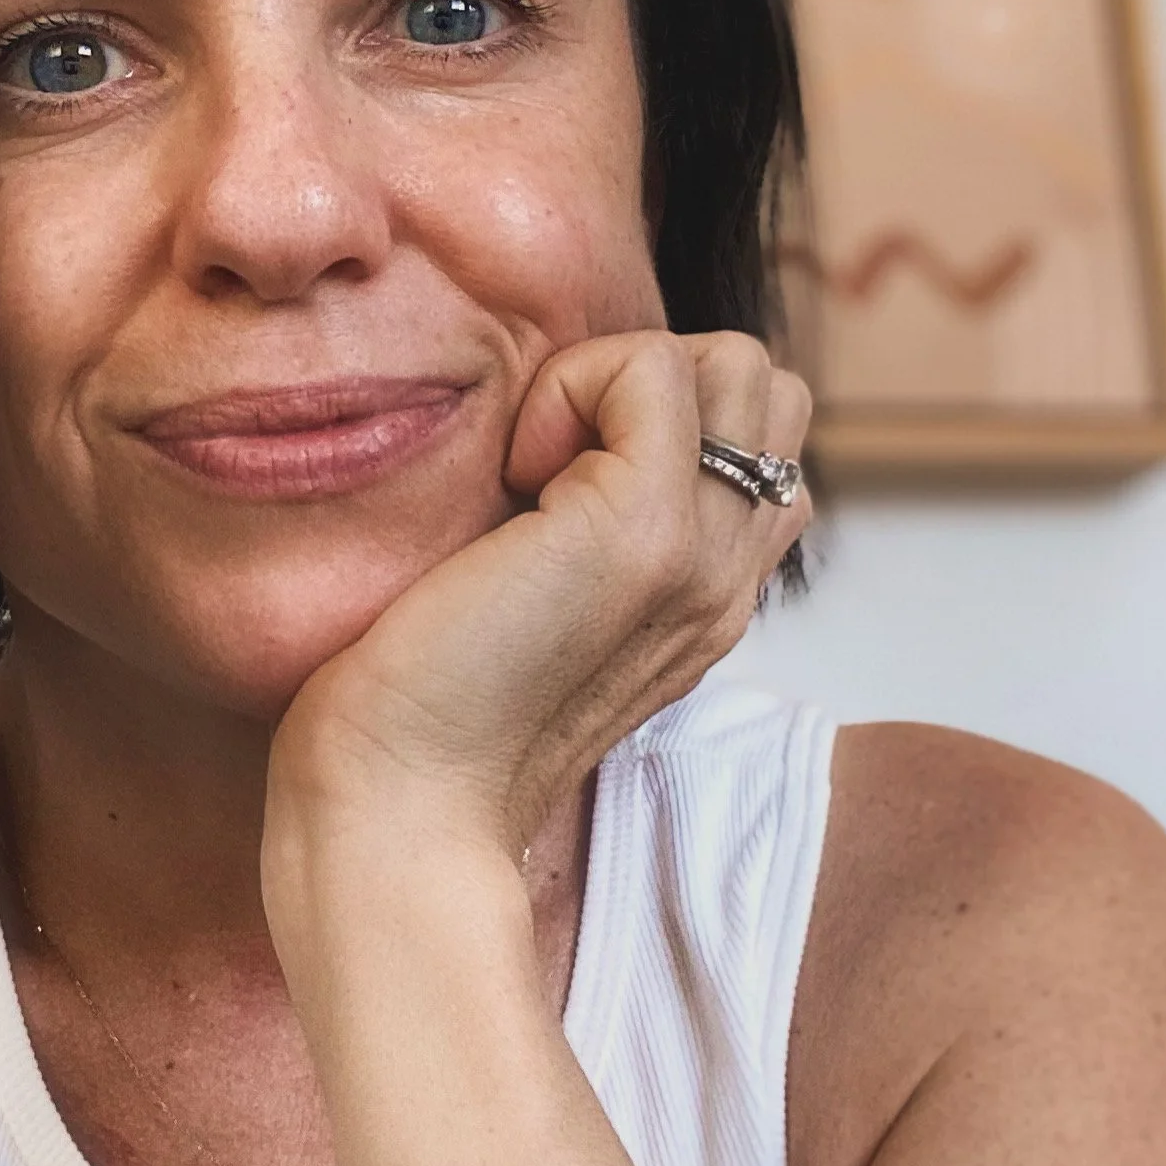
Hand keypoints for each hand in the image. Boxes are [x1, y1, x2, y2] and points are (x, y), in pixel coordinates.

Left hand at [267, 330, 811, 910]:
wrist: (399, 803)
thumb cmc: (423, 702)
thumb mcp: (537, 596)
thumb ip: (584, 525)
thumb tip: (557, 433)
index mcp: (709, 593)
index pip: (761, 440)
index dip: (657, 416)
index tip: (553, 487)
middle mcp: (728, 576)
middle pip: (766, 386)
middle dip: (654, 380)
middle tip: (552, 464)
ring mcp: (700, 555)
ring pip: (736, 363)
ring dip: (619, 380)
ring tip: (540, 468)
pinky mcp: (644, 533)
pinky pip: (649, 368)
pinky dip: (567, 389)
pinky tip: (513, 480)